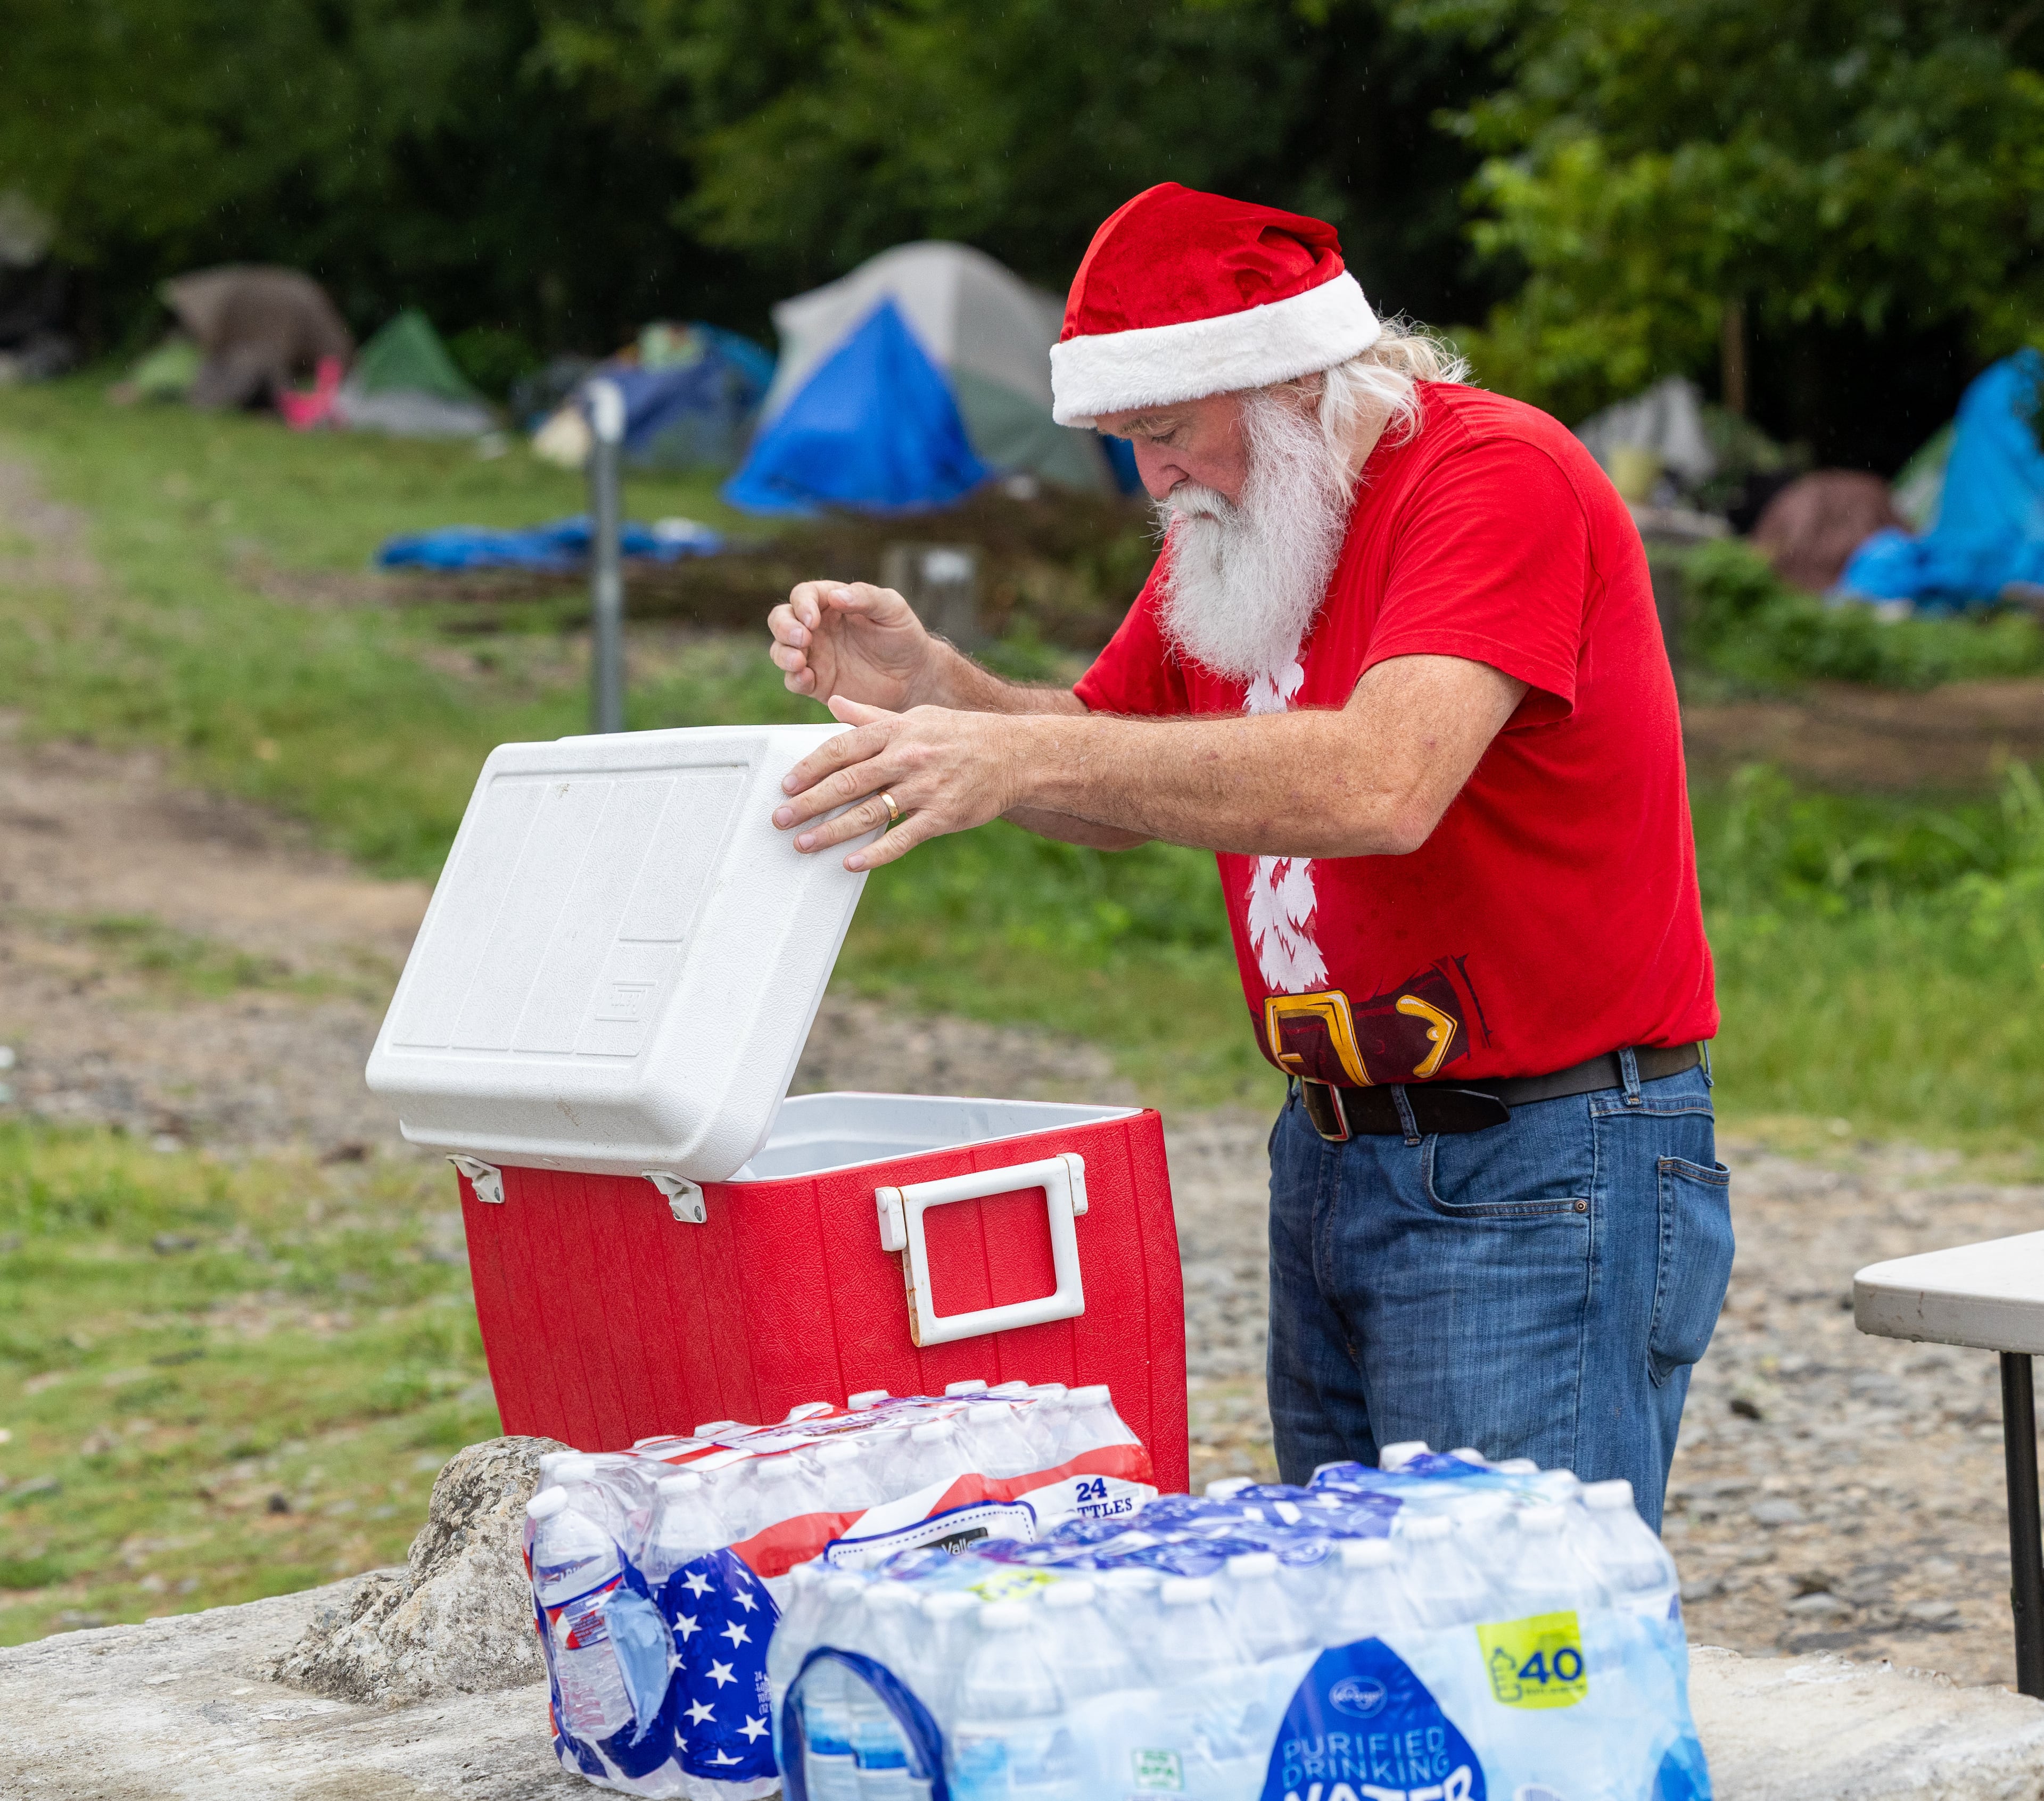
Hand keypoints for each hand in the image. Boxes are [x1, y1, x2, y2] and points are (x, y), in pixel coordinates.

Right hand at [767, 581, 937, 709]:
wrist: (914, 675)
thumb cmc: (903, 635)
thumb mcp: (892, 608)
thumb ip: (865, 597)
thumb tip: (834, 596)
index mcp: (831, 604)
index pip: (803, 596)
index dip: (802, 604)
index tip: (813, 618)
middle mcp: (817, 628)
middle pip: (781, 620)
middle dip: (783, 627)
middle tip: (801, 638)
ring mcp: (815, 655)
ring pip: (780, 650)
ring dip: (783, 654)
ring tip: (799, 660)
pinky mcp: (817, 683)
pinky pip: (794, 681)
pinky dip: (794, 679)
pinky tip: (806, 678)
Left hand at [772, 696, 1023, 870]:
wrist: (1016, 755)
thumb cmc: (961, 734)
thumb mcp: (916, 716)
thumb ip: (872, 715)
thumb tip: (835, 703)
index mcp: (896, 731)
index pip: (842, 749)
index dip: (810, 768)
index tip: (787, 785)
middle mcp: (906, 758)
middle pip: (847, 782)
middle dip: (809, 803)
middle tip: (781, 819)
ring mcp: (925, 789)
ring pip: (869, 812)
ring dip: (832, 831)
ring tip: (804, 843)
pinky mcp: (942, 816)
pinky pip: (902, 838)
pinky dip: (875, 853)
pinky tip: (851, 863)